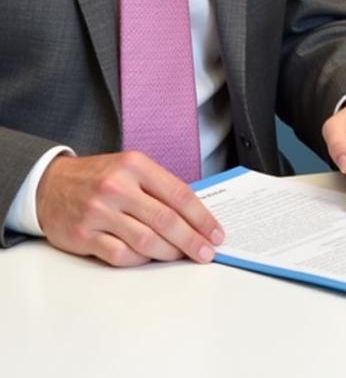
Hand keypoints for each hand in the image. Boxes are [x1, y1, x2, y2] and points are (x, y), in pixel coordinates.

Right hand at [35, 152, 223, 266]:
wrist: (50, 185)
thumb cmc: (99, 178)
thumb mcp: (131, 168)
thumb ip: (159, 187)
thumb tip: (195, 216)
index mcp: (136, 165)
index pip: (179, 194)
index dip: (202, 217)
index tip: (216, 233)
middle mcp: (118, 186)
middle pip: (166, 219)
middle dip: (192, 240)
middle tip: (207, 252)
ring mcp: (99, 211)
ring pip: (146, 240)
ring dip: (170, 252)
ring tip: (183, 256)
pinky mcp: (84, 234)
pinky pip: (120, 254)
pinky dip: (140, 259)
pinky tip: (150, 258)